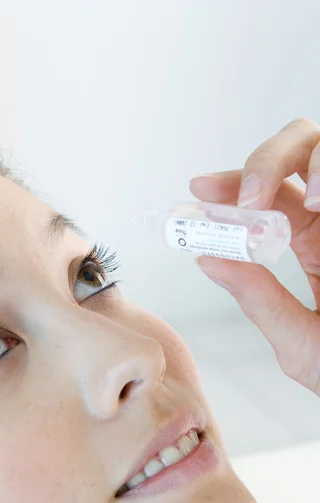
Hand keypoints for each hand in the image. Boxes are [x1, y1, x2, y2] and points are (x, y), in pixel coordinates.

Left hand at [190, 118, 319, 395]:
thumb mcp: (300, 343)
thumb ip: (259, 301)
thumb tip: (206, 259)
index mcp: (311, 243)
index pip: (266, 196)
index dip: (232, 185)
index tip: (200, 189)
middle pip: (298, 154)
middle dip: (267, 162)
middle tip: (251, 198)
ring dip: (317, 161)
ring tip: (314, 203)